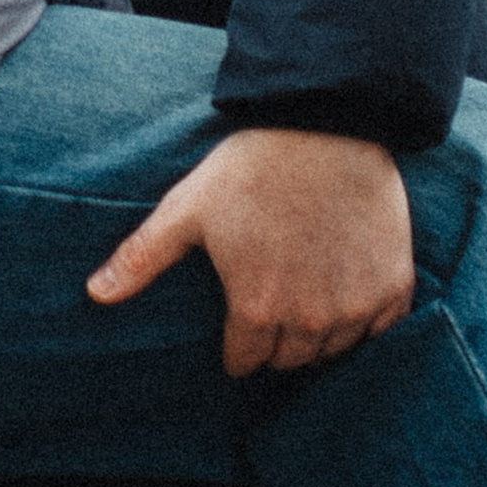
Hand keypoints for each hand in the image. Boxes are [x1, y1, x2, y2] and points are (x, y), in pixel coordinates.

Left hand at [87, 129, 415, 378]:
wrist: (327, 125)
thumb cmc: (250, 166)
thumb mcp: (187, 208)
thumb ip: (141, 257)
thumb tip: (93, 295)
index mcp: (257, 312)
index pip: (246, 362)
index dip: (239, 343)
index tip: (241, 319)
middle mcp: (309, 322)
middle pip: (290, 360)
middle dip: (277, 340)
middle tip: (274, 300)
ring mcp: (355, 308)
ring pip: (333, 350)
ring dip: (320, 333)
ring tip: (308, 293)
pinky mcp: (392, 289)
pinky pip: (380, 331)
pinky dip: (366, 319)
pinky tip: (349, 287)